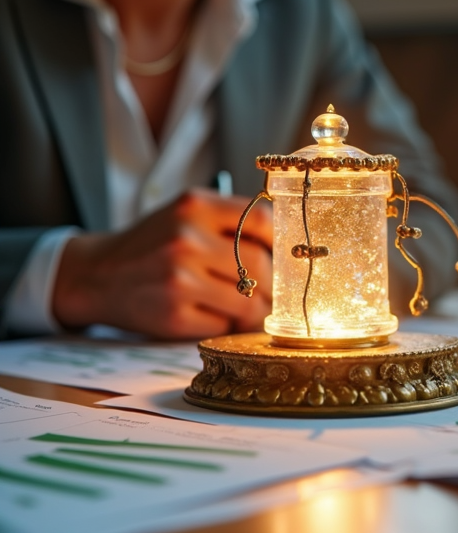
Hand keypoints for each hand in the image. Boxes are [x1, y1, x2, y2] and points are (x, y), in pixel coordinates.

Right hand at [52, 188, 272, 338]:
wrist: (97, 274)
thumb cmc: (153, 244)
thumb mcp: (186, 215)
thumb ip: (230, 222)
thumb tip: (285, 248)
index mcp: (196, 207)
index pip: (263, 220)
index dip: (282, 243)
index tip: (285, 257)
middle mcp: (187, 239)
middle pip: (260, 266)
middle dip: (272, 285)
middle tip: (270, 293)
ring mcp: (179, 278)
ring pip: (247, 302)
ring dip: (252, 311)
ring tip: (243, 308)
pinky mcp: (173, 314)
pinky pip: (223, 326)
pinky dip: (225, 325)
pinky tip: (211, 315)